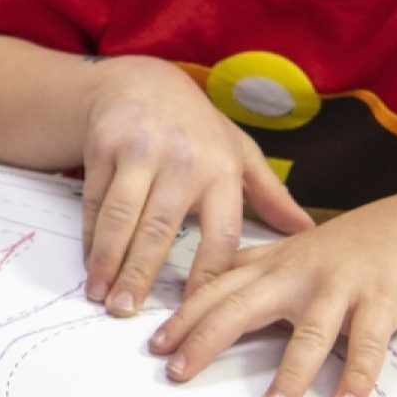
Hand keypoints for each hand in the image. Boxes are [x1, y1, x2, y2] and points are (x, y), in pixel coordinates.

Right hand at [79, 56, 312, 313]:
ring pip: (121, 217)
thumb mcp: (239, 153)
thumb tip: (307, 232)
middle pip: (159, 229)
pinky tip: (90, 264)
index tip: (194, 312)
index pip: (220, 234)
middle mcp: (183, 161)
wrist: (142, 83)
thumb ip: (270, 195)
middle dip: (140, 274)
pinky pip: (96, 202)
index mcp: (223, 170)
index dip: (207, 277)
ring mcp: (140, 153)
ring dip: (108, 260)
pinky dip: (91, 237)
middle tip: (127, 313)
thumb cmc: (197, 128)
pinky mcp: (105, 147)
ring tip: (102, 295)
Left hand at [147, 190, 396, 396]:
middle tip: (177, 372)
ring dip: (289, 376)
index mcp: (274, 264)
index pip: (218, 290)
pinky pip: (367, 345)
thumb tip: (207, 294)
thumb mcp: (294, 251)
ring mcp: (340, 288)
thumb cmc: (352, 246)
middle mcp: (299, 274)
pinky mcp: (380, 303)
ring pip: (308, 335)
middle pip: (243, 308)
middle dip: (206, 341)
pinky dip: (357, 376)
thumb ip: (254, 271)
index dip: (184, 317)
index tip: (155, 346)